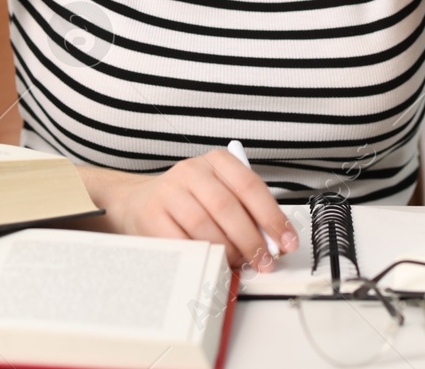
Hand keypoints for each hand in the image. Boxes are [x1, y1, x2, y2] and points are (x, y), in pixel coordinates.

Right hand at [110, 149, 299, 270]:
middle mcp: (192, 171)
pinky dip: (201, 255)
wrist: (138, 202)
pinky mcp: (151, 215)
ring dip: (226, 250)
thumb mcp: (220, 194)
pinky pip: (181, 240)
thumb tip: (274, 241)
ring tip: (238, 263)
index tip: (286, 241)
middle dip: (251, 239)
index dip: (272, 216)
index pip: (250, 185)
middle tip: (264, 260)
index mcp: (216, 161)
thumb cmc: (189, 201)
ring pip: (204, 224)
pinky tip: (211, 261)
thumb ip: (247, 212)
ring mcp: (169, 191)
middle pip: (227, 206)